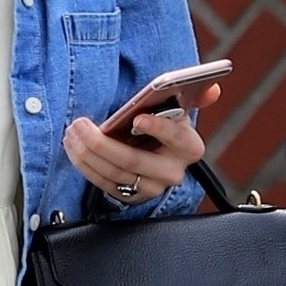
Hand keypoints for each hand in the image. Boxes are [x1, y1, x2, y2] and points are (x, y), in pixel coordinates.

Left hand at [62, 86, 217, 203]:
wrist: (160, 155)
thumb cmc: (166, 127)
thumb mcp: (180, 112)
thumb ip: (195, 97)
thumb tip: (212, 89)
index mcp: (189, 146)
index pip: (175, 136)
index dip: (157, 127)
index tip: (138, 118)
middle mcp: (171, 171)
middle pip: (133, 160)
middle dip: (102, 143)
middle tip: (80, 125)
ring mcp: (151, 187)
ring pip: (114, 173)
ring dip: (87, 153)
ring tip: (73, 133)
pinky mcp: (132, 196)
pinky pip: (104, 183)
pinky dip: (85, 166)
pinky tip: (74, 148)